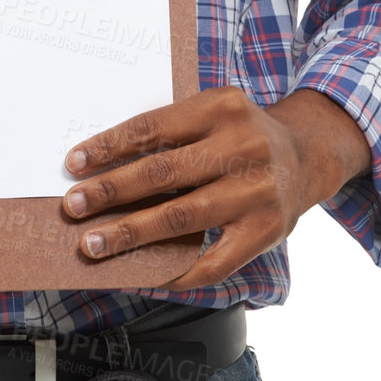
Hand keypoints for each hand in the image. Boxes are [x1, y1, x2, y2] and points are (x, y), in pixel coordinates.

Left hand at [60, 86, 370, 289]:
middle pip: (164, 173)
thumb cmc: (241, 133)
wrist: (307, 154)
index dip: (109, 147)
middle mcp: (243, 147)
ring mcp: (257, 192)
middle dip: (111, 192)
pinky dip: (174, 271)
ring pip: (183, 218)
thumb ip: (170, 132)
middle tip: (73, 206)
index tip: (74, 163)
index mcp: (221, 107)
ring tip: (94, 244)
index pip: (153, 127)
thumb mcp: (212, 112)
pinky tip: (143, 273)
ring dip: (131, 233)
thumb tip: (103, 167)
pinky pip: (213, 262)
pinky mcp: (266, 232)